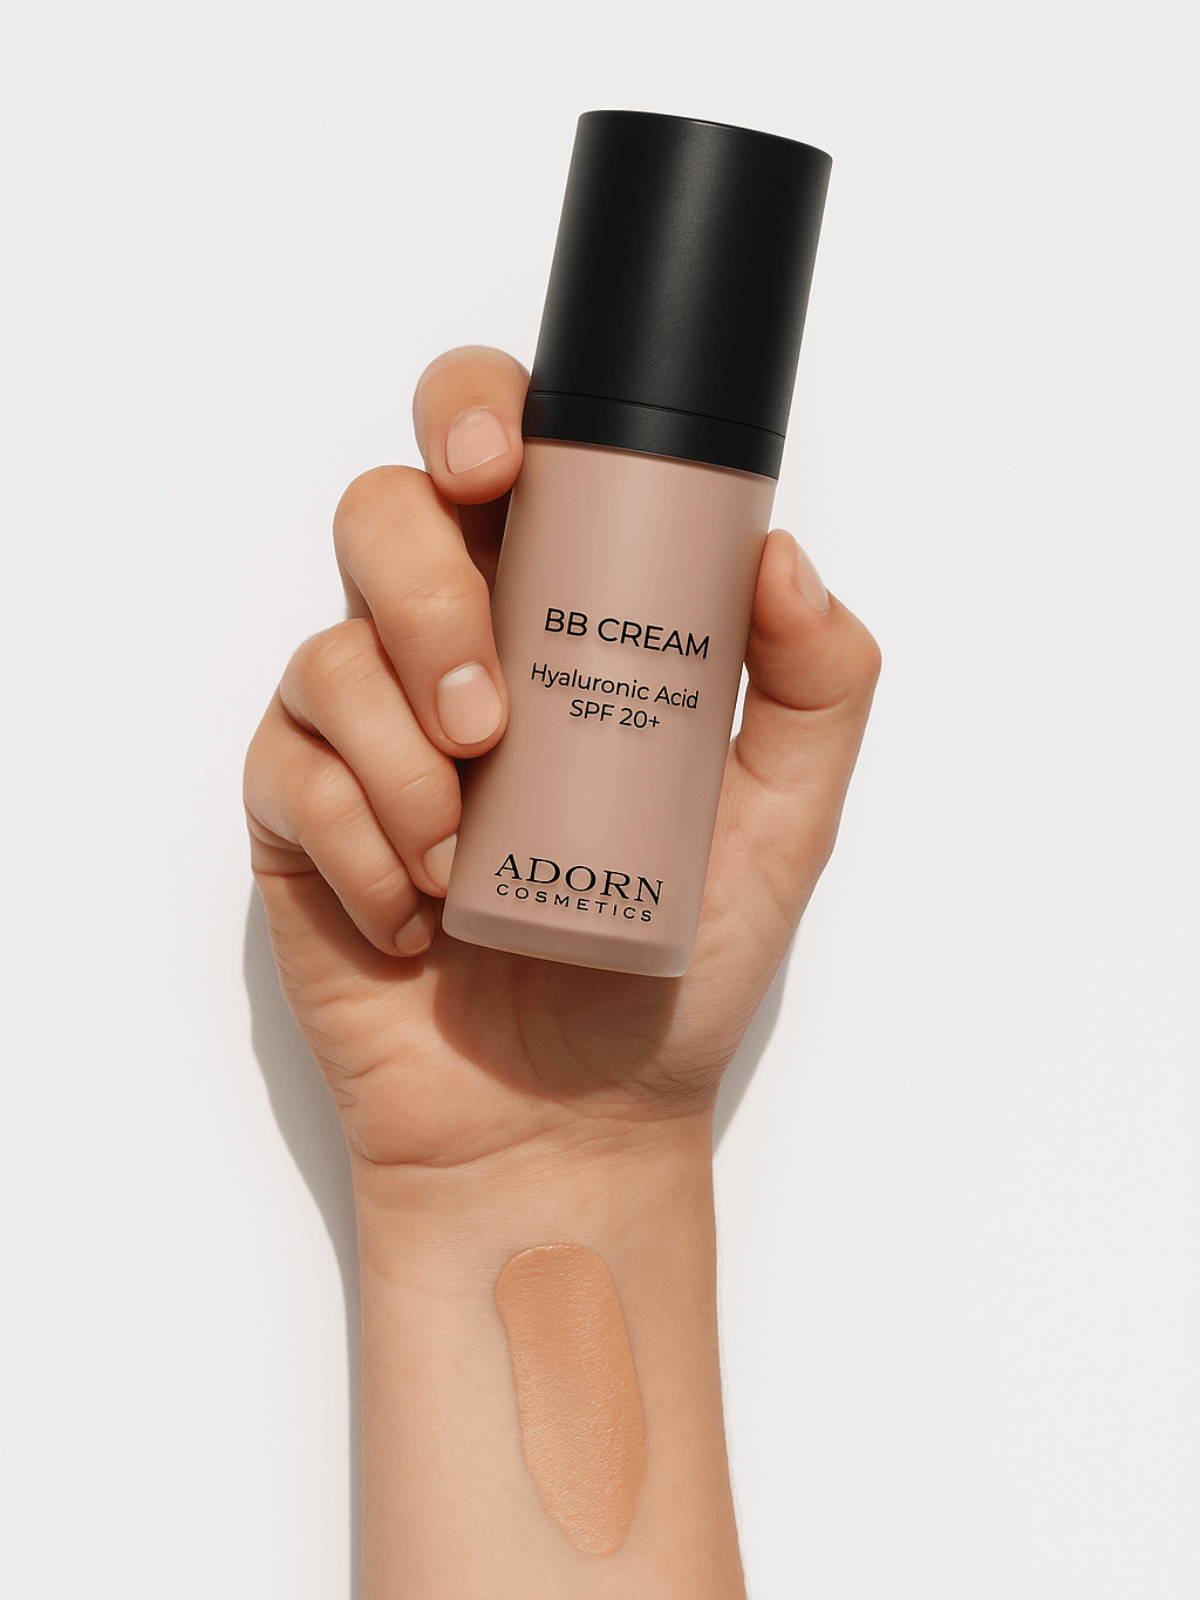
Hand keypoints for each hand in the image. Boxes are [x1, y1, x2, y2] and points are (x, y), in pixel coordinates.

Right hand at [243, 346, 879, 1170]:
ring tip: (465, 845)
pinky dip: (358, 839)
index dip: (475, 414)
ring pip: (327, 645)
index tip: (500, 465)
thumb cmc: (670, 967)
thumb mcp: (780, 829)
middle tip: (489, 712)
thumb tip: (779, 558)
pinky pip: (291, 771)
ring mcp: (368, 731)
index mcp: (560, 617)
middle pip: (383, 516)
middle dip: (425, 593)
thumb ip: (811, 693)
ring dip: (397, 743)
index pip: (497, 458)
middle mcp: (452, 649)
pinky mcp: (301, 814)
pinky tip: (417, 911)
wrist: (567, 1116)